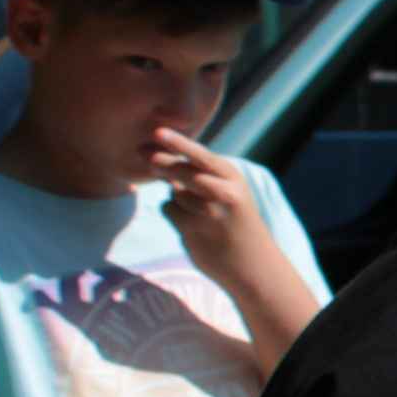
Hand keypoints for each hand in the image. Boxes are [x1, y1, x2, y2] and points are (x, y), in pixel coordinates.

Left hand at [145, 127, 283, 279]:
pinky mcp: (193, 230)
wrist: (254, 264)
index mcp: (233, 178)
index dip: (178, 143)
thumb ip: (201, 176)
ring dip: (176, 196)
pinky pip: (170, 210)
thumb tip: (160, 158)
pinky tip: (191, 224)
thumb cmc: (237, 223)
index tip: (157, 132)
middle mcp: (223, 192)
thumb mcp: (229, 193)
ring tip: (197, 211)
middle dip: (161, 161)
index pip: (201, 156)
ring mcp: (208, 212)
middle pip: (182, 170)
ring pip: (174, 192)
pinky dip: (173, 213)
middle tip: (142, 152)